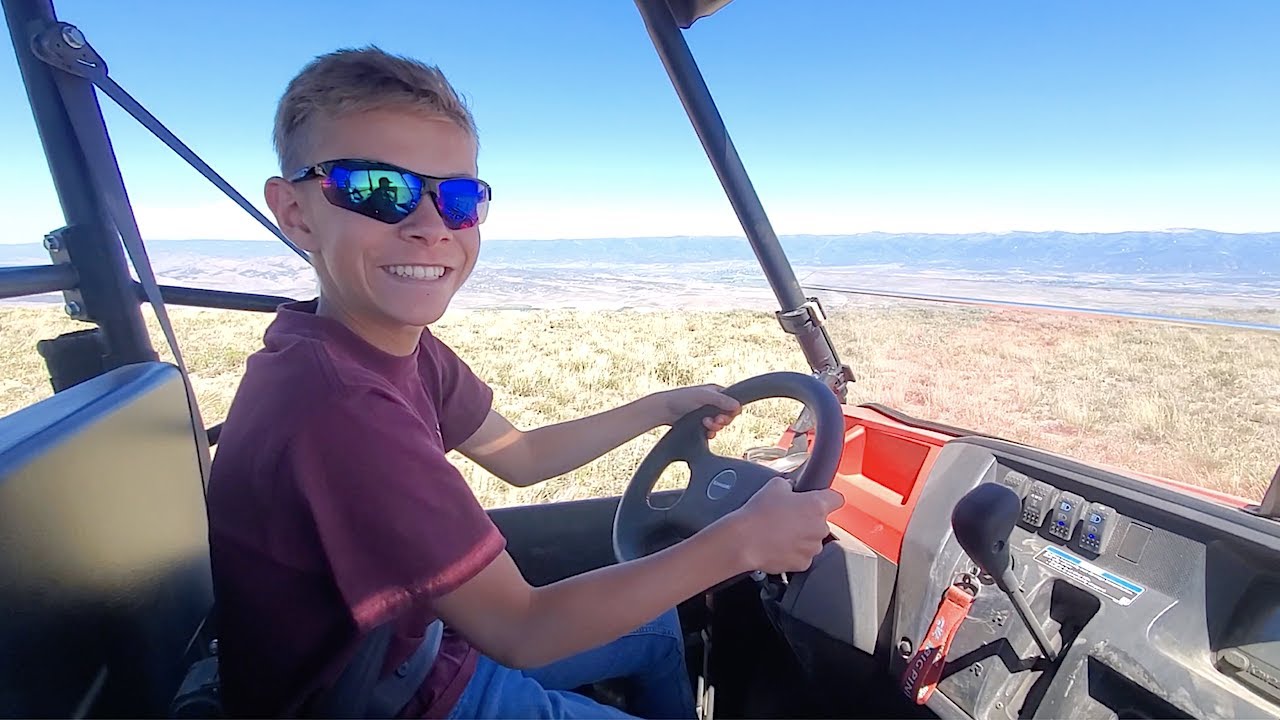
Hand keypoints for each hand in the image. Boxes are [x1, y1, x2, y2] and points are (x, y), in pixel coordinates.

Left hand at [651, 384, 740, 437]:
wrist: (664, 410)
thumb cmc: (682, 398)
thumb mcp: (703, 396)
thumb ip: (721, 400)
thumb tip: (737, 406)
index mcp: (716, 392)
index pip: (733, 403)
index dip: (731, 412)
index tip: (723, 416)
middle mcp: (713, 403)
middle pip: (728, 415)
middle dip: (722, 420)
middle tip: (714, 421)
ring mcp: (707, 414)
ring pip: (720, 424)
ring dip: (715, 427)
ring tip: (705, 424)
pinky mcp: (701, 424)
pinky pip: (712, 431)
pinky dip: (711, 432)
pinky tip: (706, 432)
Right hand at [720, 477, 843, 574]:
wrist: (745, 542)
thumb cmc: (759, 514)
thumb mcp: (774, 486)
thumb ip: (790, 485)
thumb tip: (791, 489)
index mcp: (817, 506)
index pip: (837, 499)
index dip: (828, 498)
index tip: (821, 499)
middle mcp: (820, 528)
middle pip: (821, 521)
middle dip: (808, 519)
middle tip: (788, 516)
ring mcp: (812, 548)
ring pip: (812, 540)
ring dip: (801, 536)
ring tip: (780, 532)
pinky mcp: (803, 563)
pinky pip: (802, 555)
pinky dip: (793, 552)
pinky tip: (778, 545)